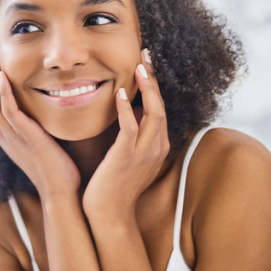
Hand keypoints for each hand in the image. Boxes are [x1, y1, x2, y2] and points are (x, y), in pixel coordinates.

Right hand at [0, 47, 79, 199]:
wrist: (61, 191)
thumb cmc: (56, 166)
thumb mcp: (40, 140)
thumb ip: (36, 123)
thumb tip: (45, 104)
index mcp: (3, 133)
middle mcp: (1, 133)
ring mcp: (9, 135)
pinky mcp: (23, 135)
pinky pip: (6, 109)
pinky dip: (2, 90)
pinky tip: (5, 74)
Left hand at [82, 49, 169, 223]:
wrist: (109, 216)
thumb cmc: (113, 187)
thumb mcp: (127, 158)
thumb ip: (130, 137)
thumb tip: (126, 114)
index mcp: (157, 146)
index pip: (159, 108)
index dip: (154, 85)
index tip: (145, 63)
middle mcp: (156, 147)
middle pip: (161, 105)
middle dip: (154, 78)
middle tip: (145, 54)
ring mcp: (144, 153)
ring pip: (153, 113)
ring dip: (147, 87)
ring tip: (139, 65)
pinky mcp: (127, 157)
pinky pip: (131, 128)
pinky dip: (128, 109)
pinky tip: (122, 93)